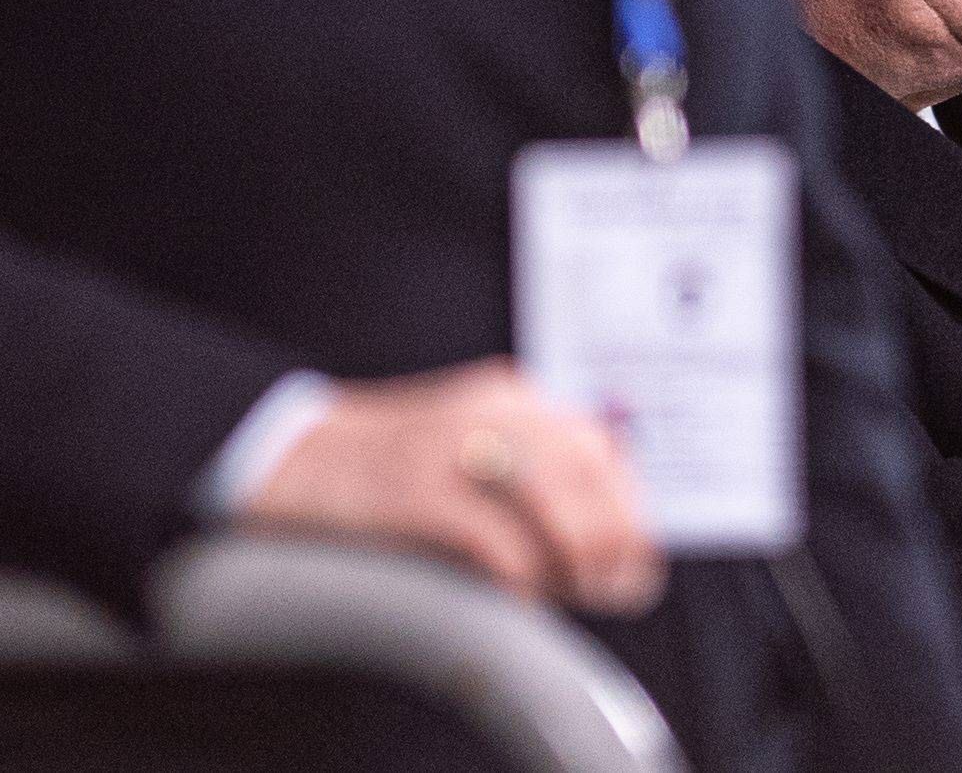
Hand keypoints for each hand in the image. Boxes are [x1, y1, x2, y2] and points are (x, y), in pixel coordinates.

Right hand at [241, 358, 664, 615]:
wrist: (287, 456)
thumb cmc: (387, 473)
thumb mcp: (470, 451)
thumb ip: (531, 478)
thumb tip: (601, 546)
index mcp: (513, 399)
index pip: (601, 449)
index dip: (629, 509)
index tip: (639, 560)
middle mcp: (493, 409)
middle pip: (589, 468)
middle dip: (616, 535)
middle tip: (619, 587)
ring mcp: (452, 444)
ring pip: (554, 493)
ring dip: (580, 553)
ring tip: (579, 592)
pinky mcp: (414, 487)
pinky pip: (491, 534)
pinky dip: (519, 573)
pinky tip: (520, 597)